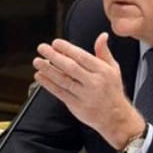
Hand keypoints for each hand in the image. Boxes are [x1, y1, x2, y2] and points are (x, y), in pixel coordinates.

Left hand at [33, 32, 144, 149]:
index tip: (55, 43)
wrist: (115, 117)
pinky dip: (48, 84)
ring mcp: (84, 95)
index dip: (67, 49)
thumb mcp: (113, 69)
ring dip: (48, 70)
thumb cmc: (112, 91)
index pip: (82, 57)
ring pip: (63, 80)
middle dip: (54, 56)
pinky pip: (60, 93)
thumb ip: (104, 52)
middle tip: (42, 48)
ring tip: (37, 62)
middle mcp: (94, 83)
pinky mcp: (76, 106)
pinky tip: (40, 76)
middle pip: (71, 67)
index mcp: (102, 71)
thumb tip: (102, 36)